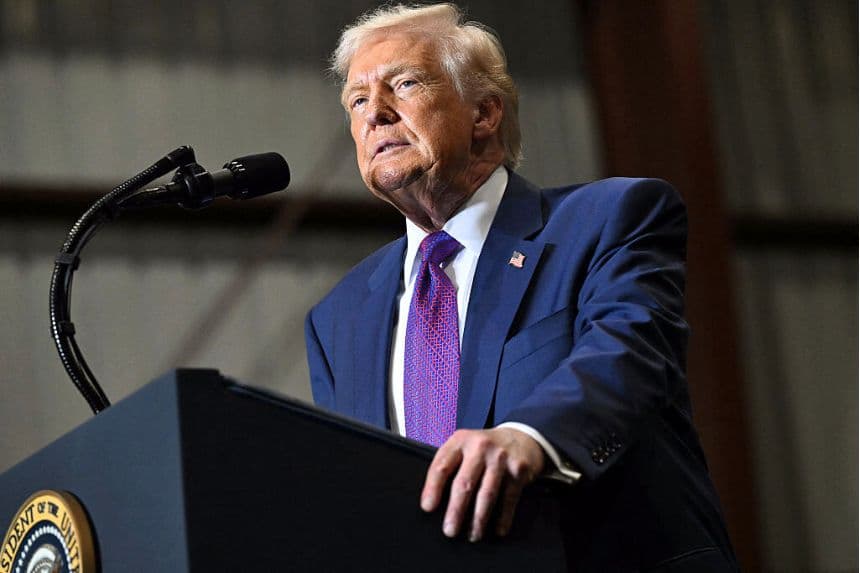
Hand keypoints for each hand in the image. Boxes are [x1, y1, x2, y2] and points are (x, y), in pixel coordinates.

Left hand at [420, 427, 545, 541]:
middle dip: (456, 510)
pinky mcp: (518, 470)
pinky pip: (509, 498)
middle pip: (464, 483)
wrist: (520, 437)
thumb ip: (450, 465)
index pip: (442, 466)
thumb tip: (434, 501)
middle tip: (450, 530)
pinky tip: (498, 529)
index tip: (428, 507)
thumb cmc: (485, 448)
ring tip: (473, 535)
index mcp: (460, 440)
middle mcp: (480, 447)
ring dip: (478, 519)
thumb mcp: (464, 446)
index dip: (433, 488)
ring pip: (487, 494)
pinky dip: (503, 517)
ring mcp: (500, 458)